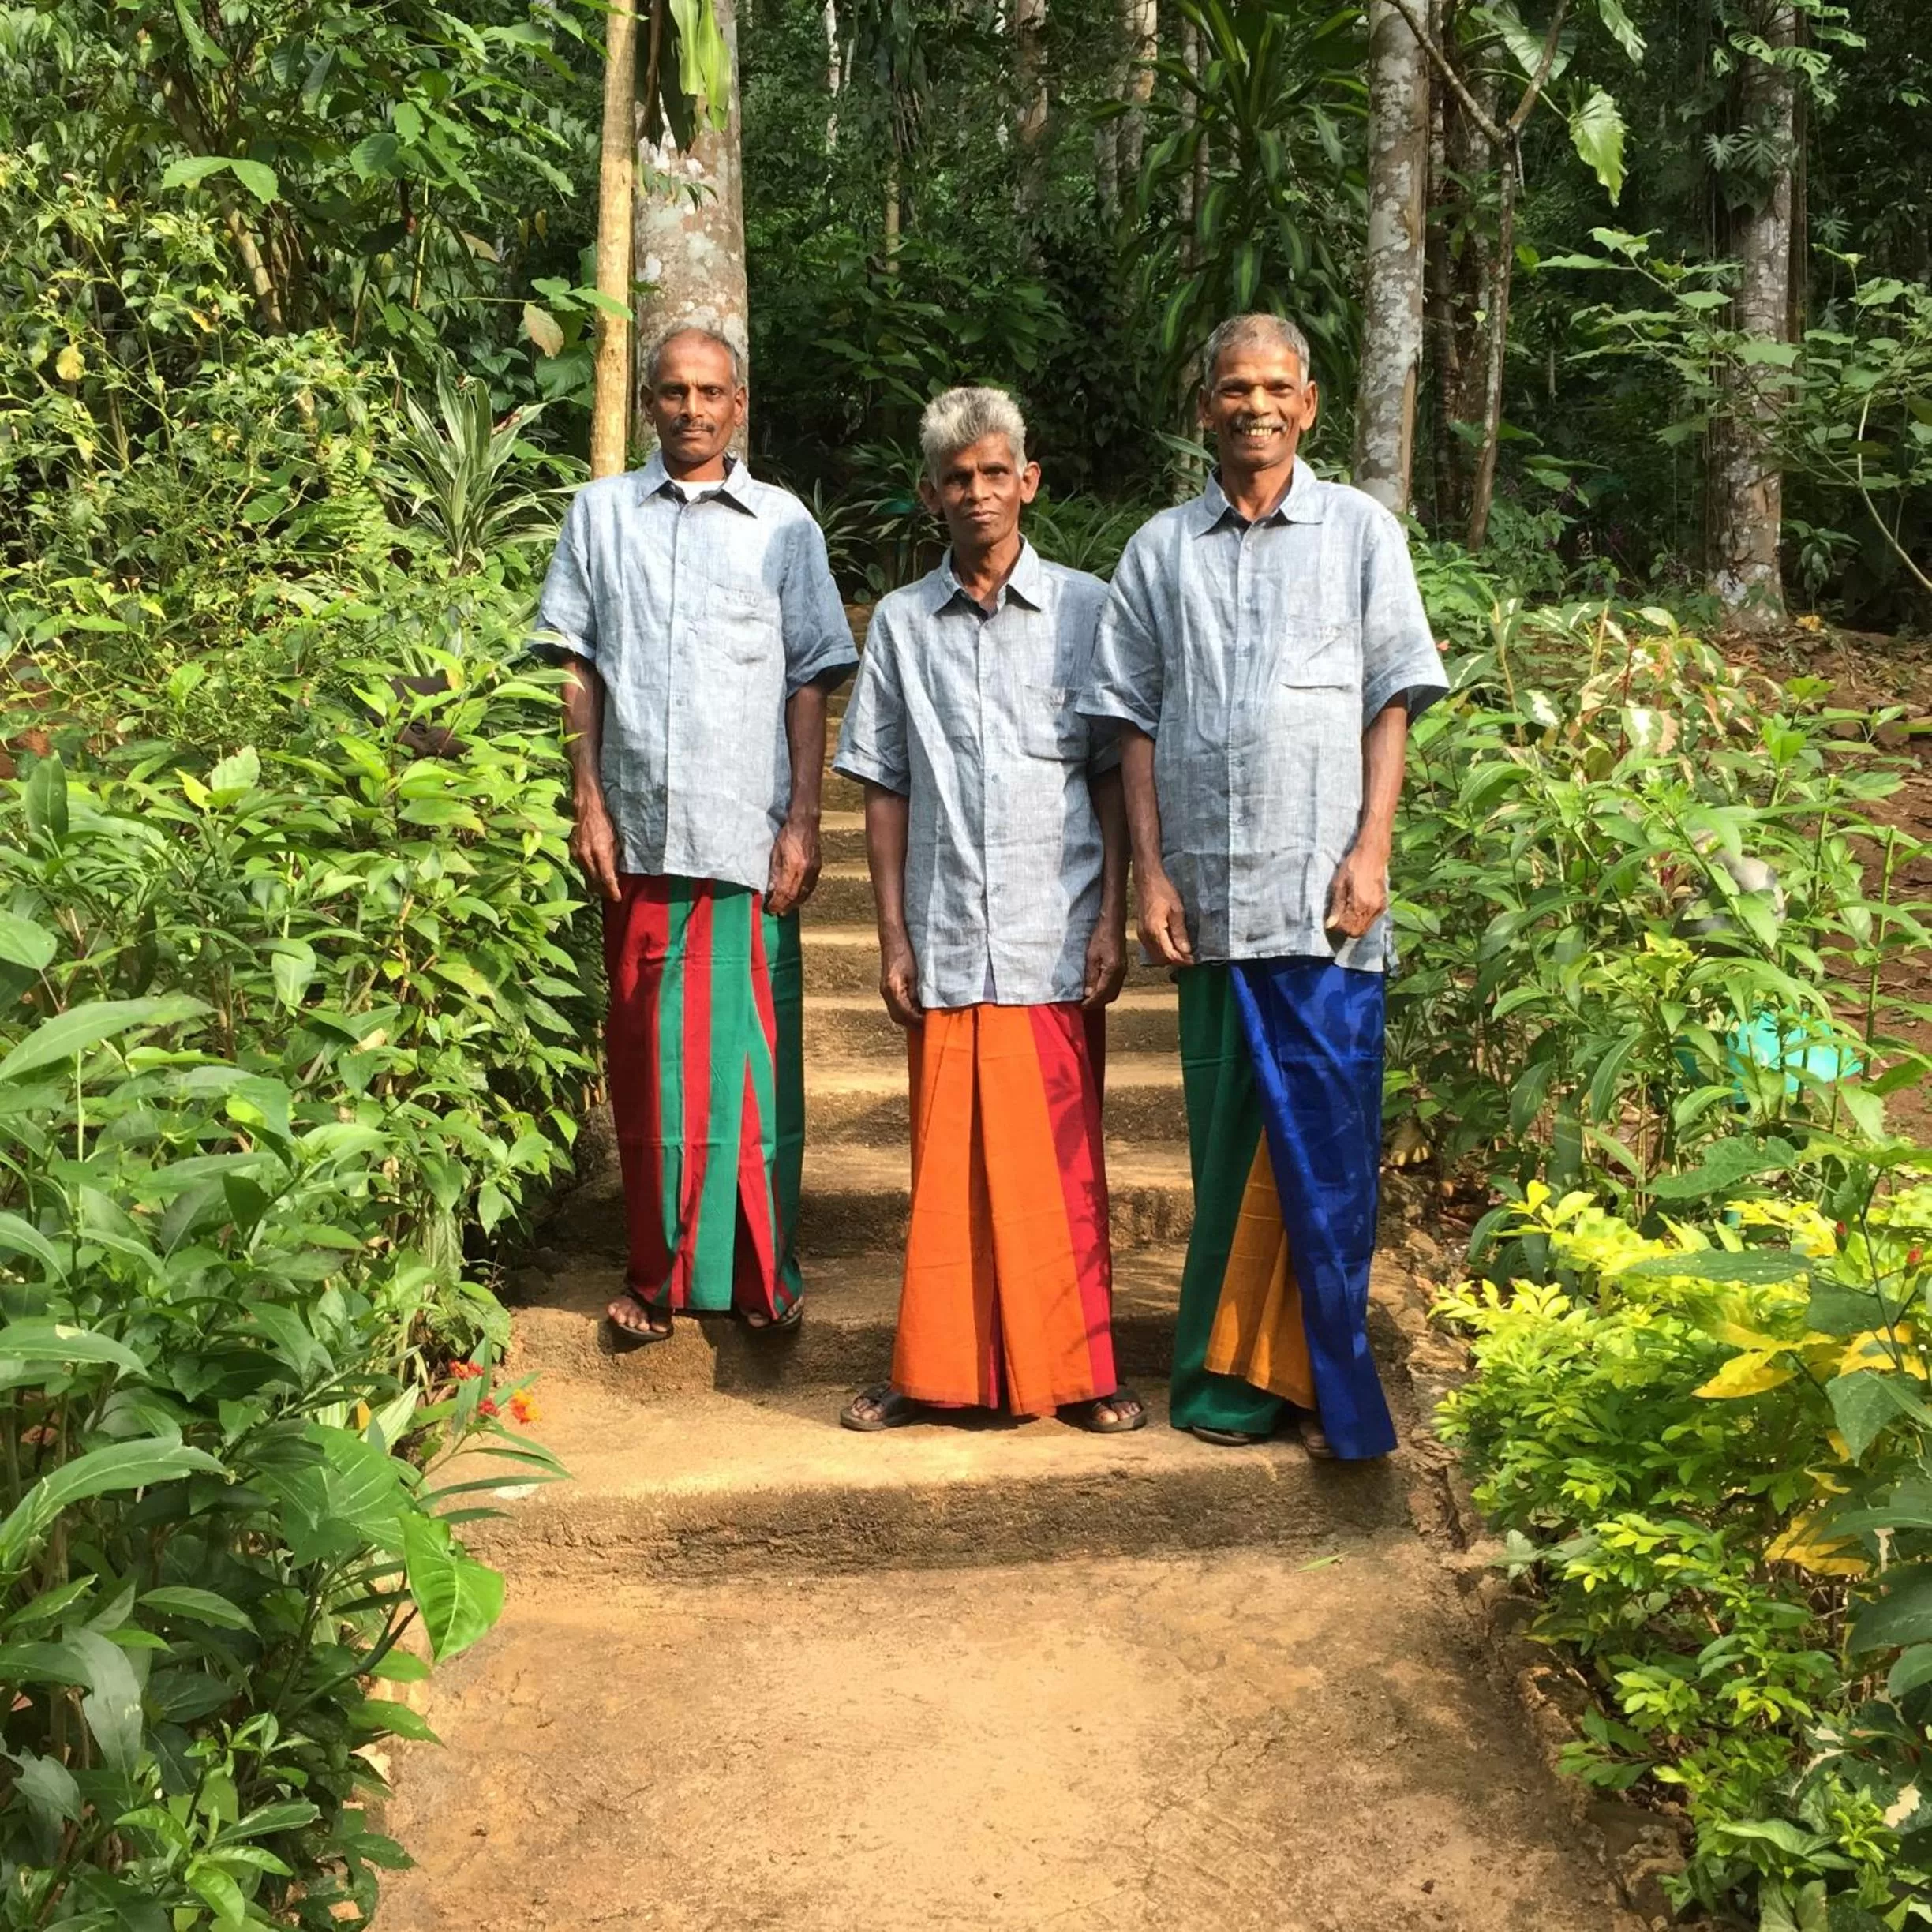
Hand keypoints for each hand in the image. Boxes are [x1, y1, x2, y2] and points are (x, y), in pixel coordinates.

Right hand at [569, 789, 622, 903]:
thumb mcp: (616, 840)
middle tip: (612, 896)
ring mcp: (577, 854)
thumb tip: (616, 873)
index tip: (617, 897)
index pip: (607, 878)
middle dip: (604, 891)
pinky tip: (594, 876)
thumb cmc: (605, 822)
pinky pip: (581, 868)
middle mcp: (587, 855)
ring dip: (595, 884)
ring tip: (604, 889)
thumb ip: (615, 858)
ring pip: (586, 876)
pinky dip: (588, 874)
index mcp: (600, 852)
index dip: (612, 890)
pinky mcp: (572, 851)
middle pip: (595, 881)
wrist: (587, 808)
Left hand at [765, 815, 821, 917]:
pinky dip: (803, 896)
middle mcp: (805, 870)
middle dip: (785, 906)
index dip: (777, 902)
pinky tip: (798, 899)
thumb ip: (774, 871)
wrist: (806, 822)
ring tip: (786, 910)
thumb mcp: (776, 852)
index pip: (784, 891)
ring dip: (794, 904)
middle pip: (794, 895)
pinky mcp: (818, 867)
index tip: (769, 908)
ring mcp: (814, 869)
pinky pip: (811, 887)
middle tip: (776, 913)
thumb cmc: (787, 834)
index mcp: (793, 865)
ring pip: (805, 893)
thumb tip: (771, 889)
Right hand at [878, 931, 921, 1028]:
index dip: (918, 1021)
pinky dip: (905, 1010)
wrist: (893, 940)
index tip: (930, 1024)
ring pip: (895, 1013)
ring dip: (908, 1018)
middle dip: (913, 1023)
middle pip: (898, 1017)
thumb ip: (917, 993)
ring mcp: (884, 991)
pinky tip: (916, 1007)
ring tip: (923, 1017)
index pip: (906, 1014)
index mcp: (893, 989)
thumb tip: (922, 1010)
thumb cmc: (906, 953)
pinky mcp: (886, 988)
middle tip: (928, 1023)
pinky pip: (895, 1005)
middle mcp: (886, 993)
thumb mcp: (916, 974)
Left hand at [1082, 917, 1127, 1008]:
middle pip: (1110, 996)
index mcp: (1112, 970)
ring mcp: (1123, 971)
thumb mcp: (1091, 956)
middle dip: (1098, 1003)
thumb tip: (1088, 994)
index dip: (1091, 1002)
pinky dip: (1107, 990)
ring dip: (1103, 998)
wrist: (1113, 924)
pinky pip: (1116, 985)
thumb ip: (1090, 976)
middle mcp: (1120, 973)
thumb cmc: (1101, 936)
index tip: (1082, 1006)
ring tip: (1090, 998)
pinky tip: (1098, 987)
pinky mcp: (1123, 968)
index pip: (1101, 994)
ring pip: (1114, 992)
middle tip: (1085, 1004)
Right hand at [1137, 871, 1193, 966]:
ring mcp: (1142, 935)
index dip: (1182, 960)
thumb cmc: (1163, 892)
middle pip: (1161, 959)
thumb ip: (1180, 933)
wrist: (1148, 881)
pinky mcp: (1142, 932)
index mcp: (1155, 931)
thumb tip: (1186, 951)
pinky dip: (1162, 951)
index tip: (1193, 960)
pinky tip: (1172, 945)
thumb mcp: (1177, 911)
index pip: (1169, 955)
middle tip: (1190, 956)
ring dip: (1169, 957)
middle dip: (1176, 961)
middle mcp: (1146, 936)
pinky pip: (1152, 949)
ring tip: (1183, 952)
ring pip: (1155, 956)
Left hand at [1324, 842, 1389, 940]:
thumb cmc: (1352, 866)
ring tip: (1346, 913)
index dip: (1337, 927)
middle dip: (1345, 929)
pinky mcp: (1383, 905)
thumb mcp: (1338, 884)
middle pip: (1356, 932)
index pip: (1346, 929)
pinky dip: (1363, 920)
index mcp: (1359, 904)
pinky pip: (1372, 921)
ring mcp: (1379, 908)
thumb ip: (1336, 906)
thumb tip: (1330, 925)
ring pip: (1365, 929)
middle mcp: (1371, 909)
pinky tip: (1356, 909)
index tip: (1331, 920)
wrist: (1372, 855)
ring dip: (1354, 926)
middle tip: (1338, 918)